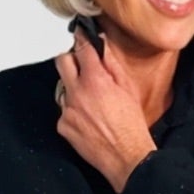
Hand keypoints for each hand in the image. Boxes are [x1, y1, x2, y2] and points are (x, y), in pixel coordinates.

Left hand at [54, 29, 157, 192]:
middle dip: (71, 59)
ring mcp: (67, 110)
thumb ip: (111, 63)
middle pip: (62, 61)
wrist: (127, 157)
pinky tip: (88, 120)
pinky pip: (63, 111)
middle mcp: (77, 92)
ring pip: (63, 88)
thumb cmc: (131, 125)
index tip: (81, 35)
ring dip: (73, 89)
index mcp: (95, 80)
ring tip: (91, 101)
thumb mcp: (127, 88)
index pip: (81, 48)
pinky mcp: (63, 126)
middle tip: (81, 64)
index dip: (81, 39)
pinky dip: (72, 112)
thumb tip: (102, 44)